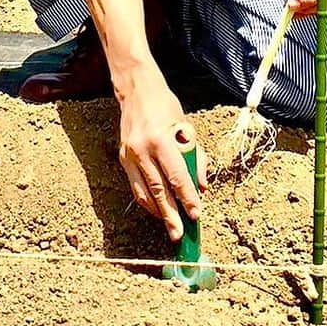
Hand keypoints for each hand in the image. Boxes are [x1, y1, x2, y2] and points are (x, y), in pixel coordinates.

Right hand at [117, 66, 207, 239]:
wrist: (137, 90)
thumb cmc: (166, 107)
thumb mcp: (187, 128)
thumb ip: (195, 157)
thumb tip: (202, 186)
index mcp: (162, 140)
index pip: (177, 177)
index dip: (187, 198)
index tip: (196, 214)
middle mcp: (143, 150)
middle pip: (159, 190)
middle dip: (171, 215)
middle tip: (180, 235)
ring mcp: (130, 155)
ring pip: (145, 193)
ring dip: (159, 213)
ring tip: (170, 227)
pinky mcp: (123, 158)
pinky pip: (136, 187)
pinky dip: (147, 201)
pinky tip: (157, 210)